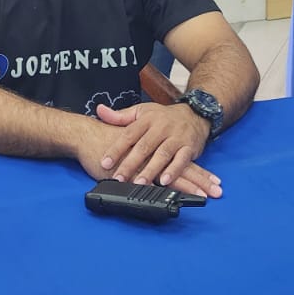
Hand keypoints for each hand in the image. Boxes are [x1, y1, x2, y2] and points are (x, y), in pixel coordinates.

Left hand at [72, 109, 219, 198]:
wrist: (194, 114)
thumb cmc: (163, 116)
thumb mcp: (142, 111)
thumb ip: (120, 116)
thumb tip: (99, 110)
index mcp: (147, 119)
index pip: (129, 134)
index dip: (116, 149)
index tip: (105, 162)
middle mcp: (161, 127)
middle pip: (144, 147)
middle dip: (130, 164)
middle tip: (118, 178)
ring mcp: (176, 137)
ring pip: (162, 154)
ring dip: (151, 170)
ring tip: (139, 183)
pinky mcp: (189, 147)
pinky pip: (181, 160)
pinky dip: (174, 171)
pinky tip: (165, 181)